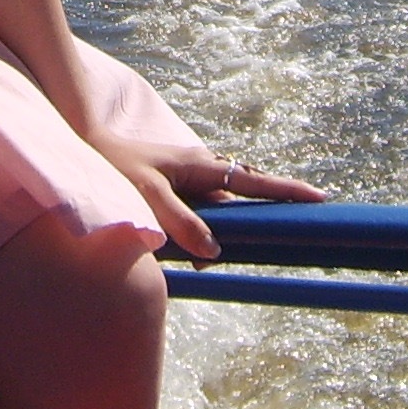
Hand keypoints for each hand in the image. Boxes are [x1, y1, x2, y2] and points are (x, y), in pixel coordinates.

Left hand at [87, 128, 327, 264]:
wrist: (87, 147)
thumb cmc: (117, 167)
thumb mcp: (149, 196)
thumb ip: (181, 221)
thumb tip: (215, 250)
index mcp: (201, 165)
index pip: (253, 180)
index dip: (287, 191)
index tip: (320, 198)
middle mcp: (201, 172)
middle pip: (243, 198)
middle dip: (263, 216)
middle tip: (288, 235)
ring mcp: (190, 183)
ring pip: (219, 215)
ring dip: (220, 237)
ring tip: (201, 261)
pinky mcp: (176, 196)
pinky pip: (199, 220)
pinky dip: (198, 239)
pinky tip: (187, 258)